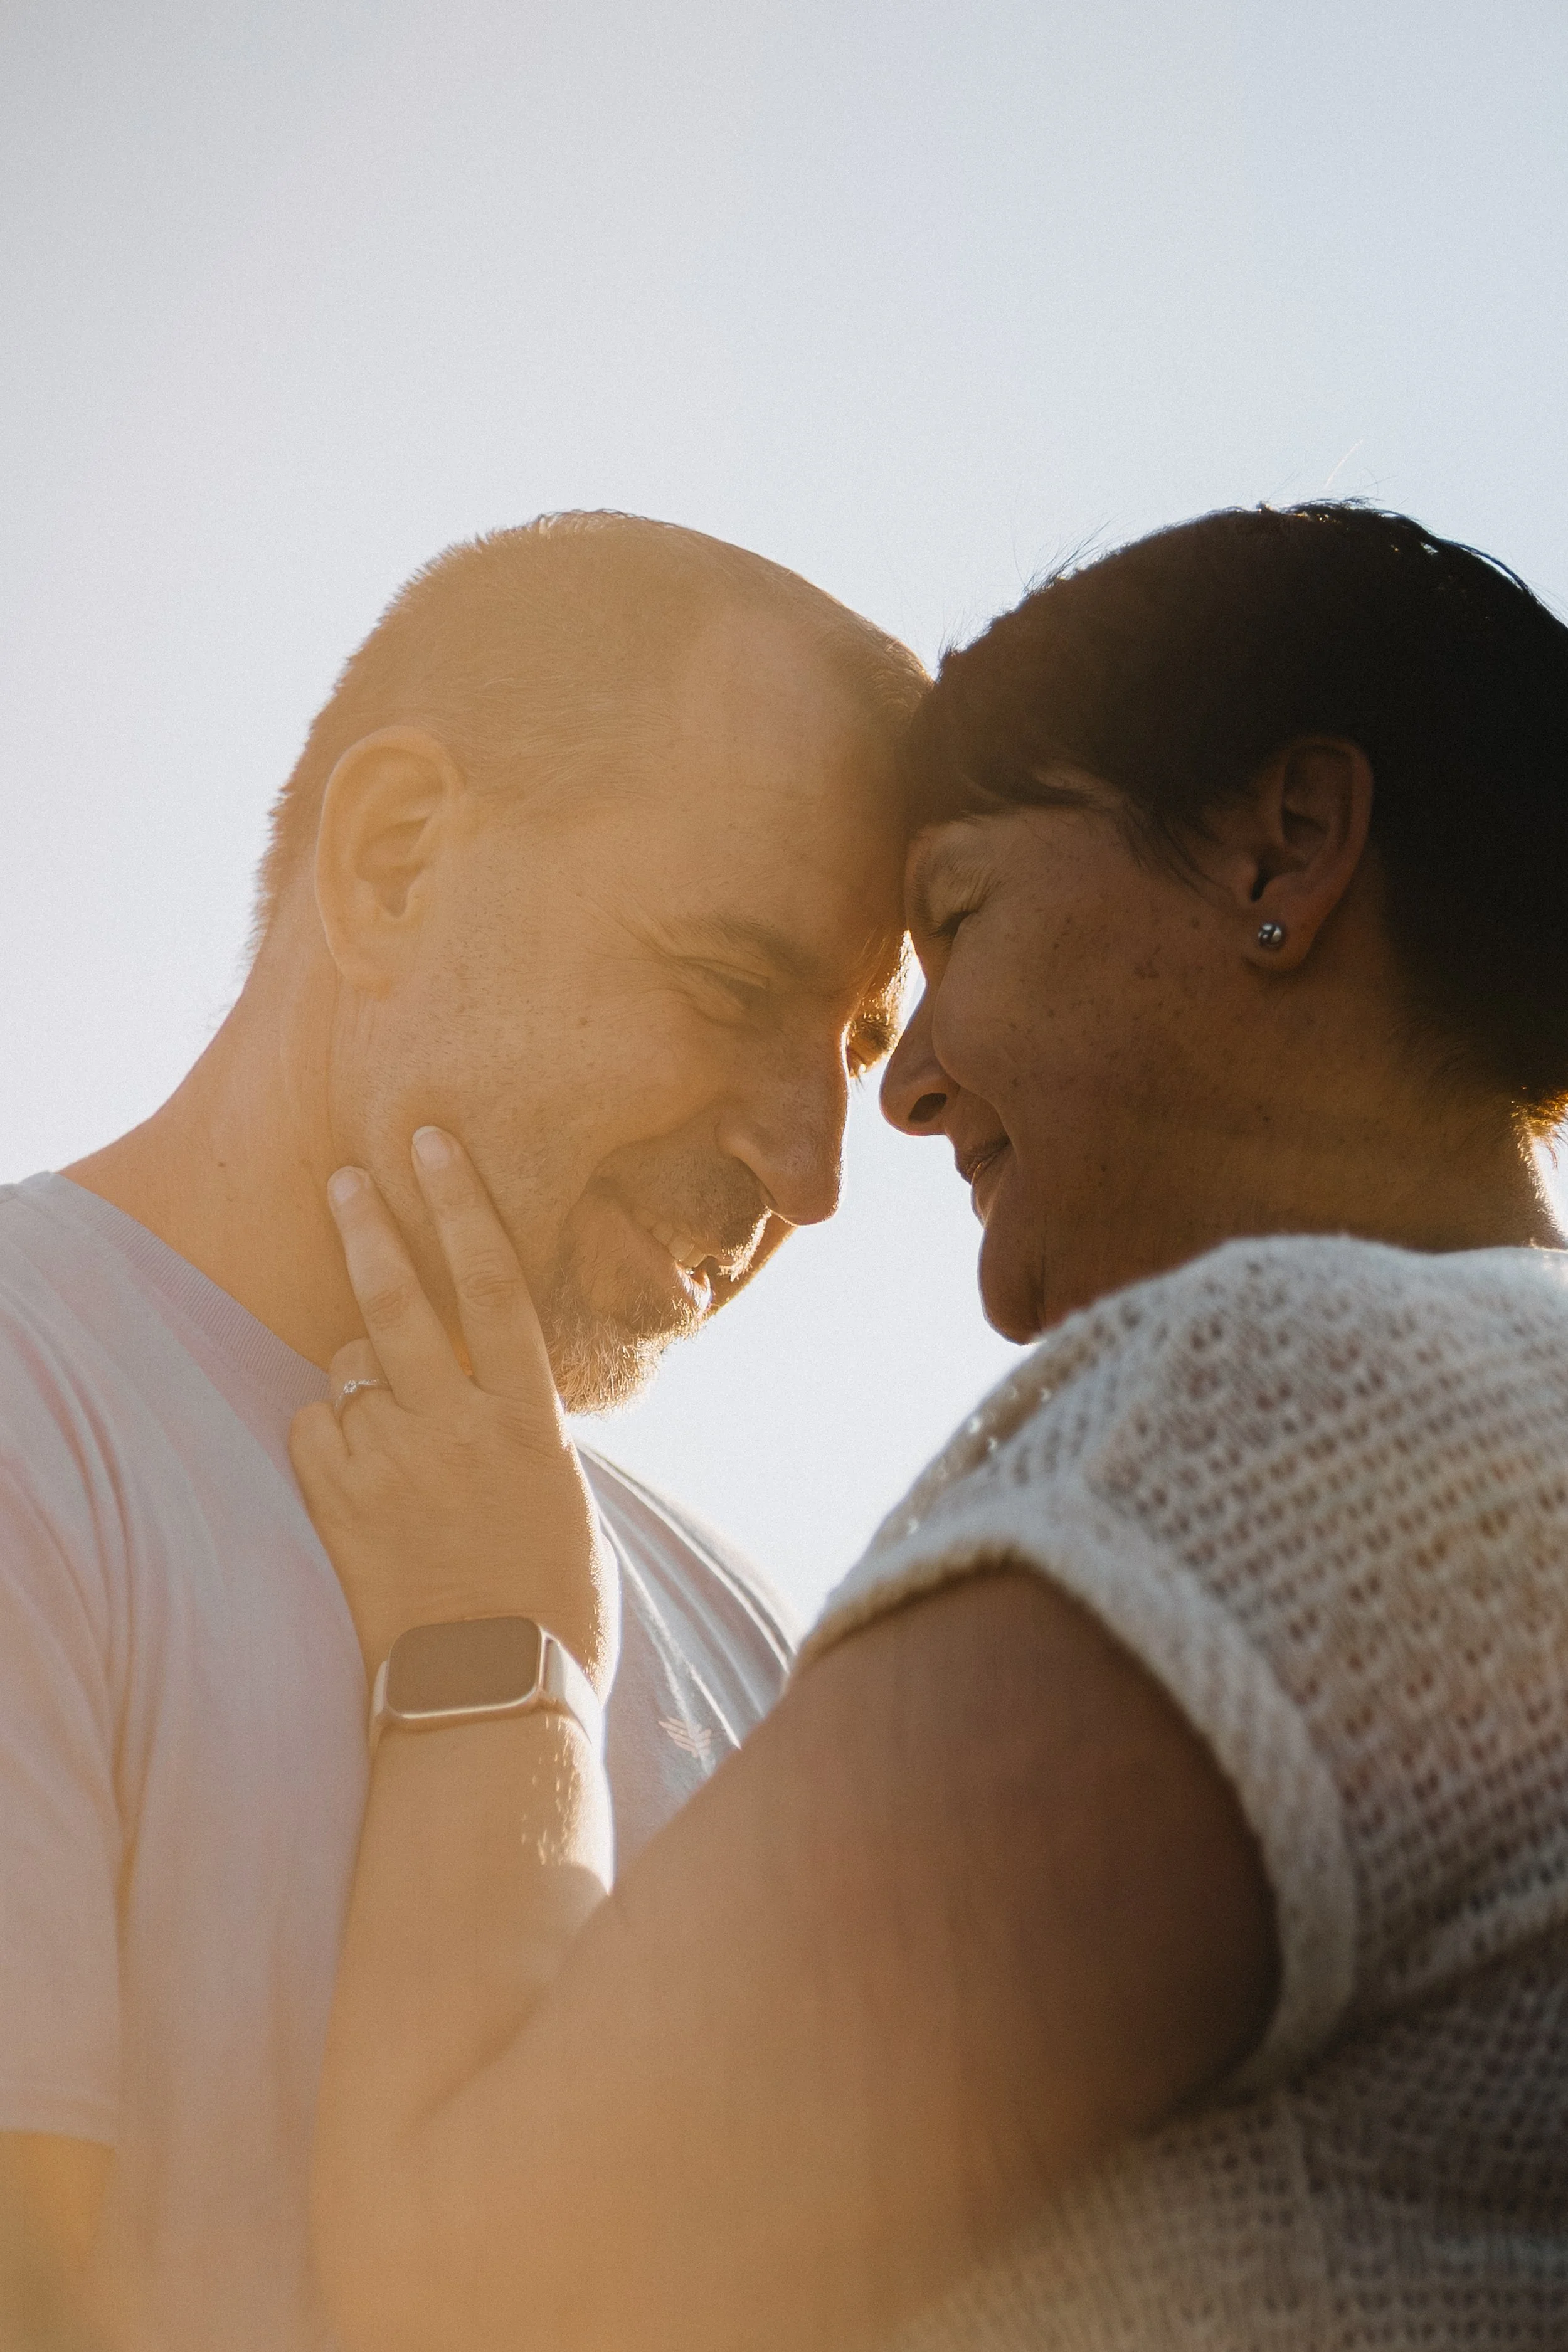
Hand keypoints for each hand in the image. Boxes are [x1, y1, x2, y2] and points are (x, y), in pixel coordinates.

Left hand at [289, 1127, 618, 1692]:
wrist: (493, 1698)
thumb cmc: (554, 1609)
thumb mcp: (564, 1501)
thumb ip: (522, 1432)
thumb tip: (496, 1393)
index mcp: (530, 1421)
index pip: (495, 1282)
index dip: (461, 1204)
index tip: (435, 1146)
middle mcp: (457, 1425)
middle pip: (398, 1297)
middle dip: (370, 1226)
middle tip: (344, 1178)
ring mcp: (393, 1463)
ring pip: (351, 1369)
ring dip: (362, 1378)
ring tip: (391, 1426)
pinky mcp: (340, 1506)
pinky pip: (315, 1431)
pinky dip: (329, 1436)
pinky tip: (358, 1473)